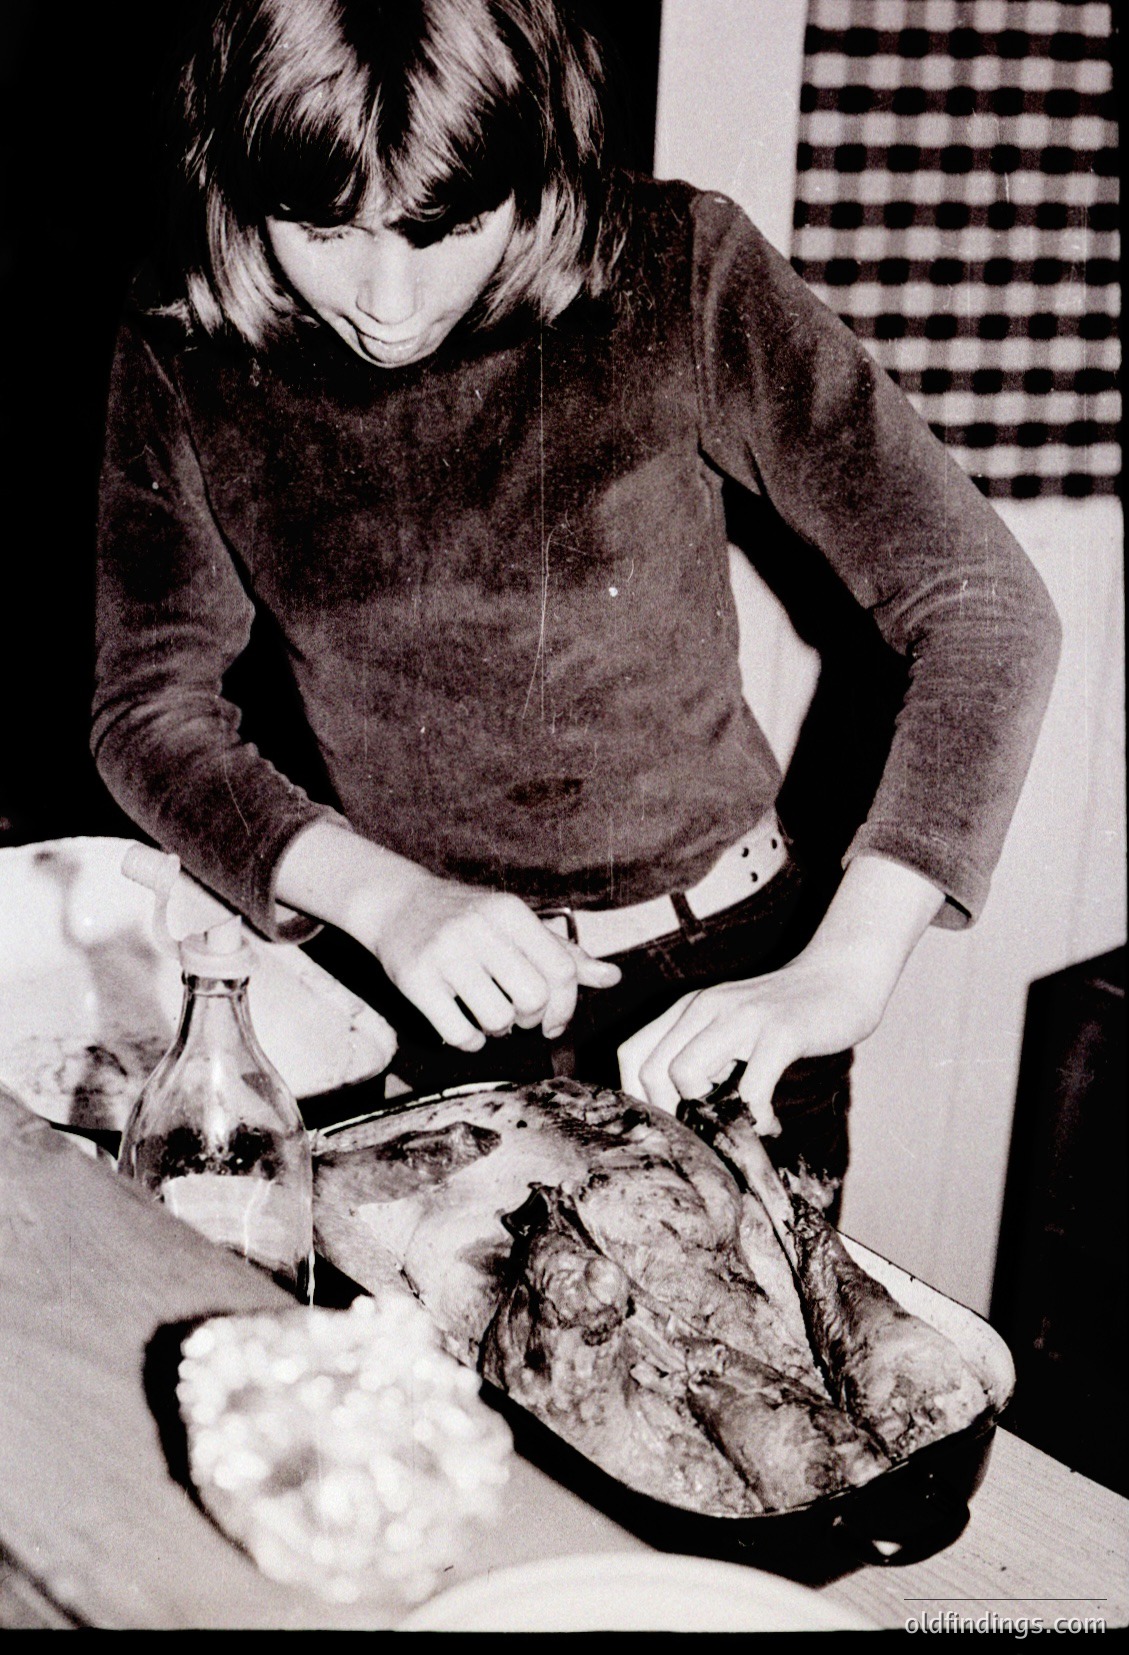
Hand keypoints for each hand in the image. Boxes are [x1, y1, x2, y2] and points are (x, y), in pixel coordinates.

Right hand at [275, 821, 619, 1049]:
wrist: (396, 903)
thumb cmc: (467, 917)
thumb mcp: (515, 924)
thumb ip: (562, 953)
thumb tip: (612, 976)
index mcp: (509, 911)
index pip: (560, 969)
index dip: (566, 1005)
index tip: (555, 1022)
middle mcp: (478, 928)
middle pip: (532, 999)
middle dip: (530, 1020)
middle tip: (517, 1015)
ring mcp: (444, 954)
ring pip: (497, 1020)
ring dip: (499, 1030)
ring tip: (488, 1014)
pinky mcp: (416, 980)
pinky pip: (459, 1033)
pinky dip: (471, 1041)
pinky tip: (466, 1027)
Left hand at [617, 854, 944, 1126]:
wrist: (841, 975)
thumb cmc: (786, 1010)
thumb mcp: (731, 1021)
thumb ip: (702, 1049)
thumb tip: (677, 1106)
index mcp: (689, 1007)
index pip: (632, 1053)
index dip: (637, 1097)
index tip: (665, 1124)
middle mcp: (707, 1008)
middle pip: (653, 1071)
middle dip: (671, 1114)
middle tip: (704, 1133)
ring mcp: (743, 1018)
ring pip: (687, 1075)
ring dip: (708, 1115)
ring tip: (736, 1126)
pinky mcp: (781, 1033)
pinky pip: (750, 1089)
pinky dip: (756, 1118)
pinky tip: (770, 1124)